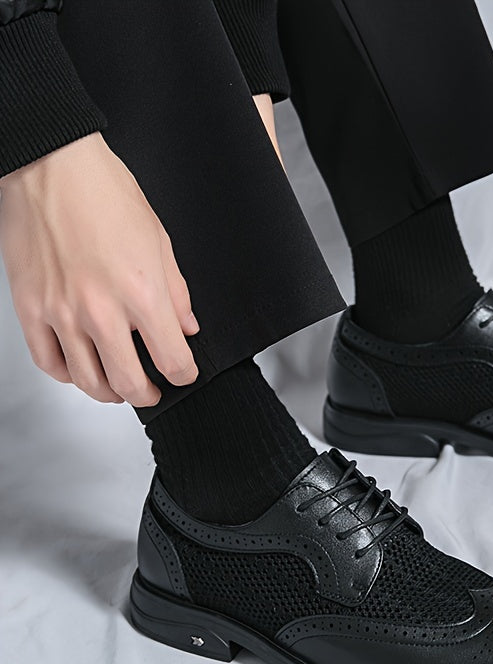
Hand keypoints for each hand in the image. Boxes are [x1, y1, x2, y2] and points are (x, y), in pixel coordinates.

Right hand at [0, 133, 198, 406]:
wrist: (50, 165)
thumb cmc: (105, 193)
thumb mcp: (160, 241)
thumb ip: (177, 293)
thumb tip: (186, 326)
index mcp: (142, 294)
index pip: (173, 360)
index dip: (184, 374)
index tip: (184, 373)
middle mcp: (102, 311)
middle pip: (129, 383)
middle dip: (148, 395)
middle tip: (153, 392)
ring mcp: (62, 313)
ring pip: (87, 381)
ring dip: (109, 392)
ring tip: (119, 386)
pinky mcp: (31, 309)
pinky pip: (49, 362)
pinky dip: (67, 375)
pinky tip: (80, 369)